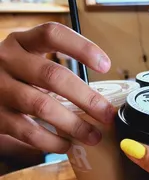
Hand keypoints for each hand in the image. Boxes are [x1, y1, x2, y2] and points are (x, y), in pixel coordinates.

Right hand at [0, 22, 114, 152]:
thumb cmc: (16, 79)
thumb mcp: (30, 64)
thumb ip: (56, 75)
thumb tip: (100, 103)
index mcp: (22, 43)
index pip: (52, 34)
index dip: (82, 48)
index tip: (106, 65)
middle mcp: (7, 60)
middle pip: (53, 76)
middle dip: (86, 98)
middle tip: (107, 115)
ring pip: (42, 105)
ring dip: (73, 124)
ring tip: (93, 136)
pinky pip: (28, 131)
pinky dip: (52, 141)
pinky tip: (66, 145)